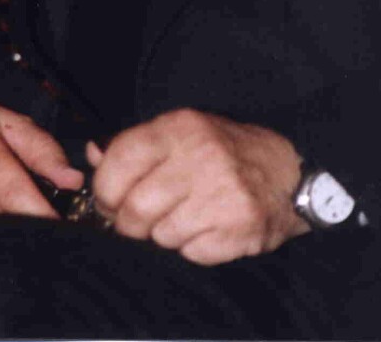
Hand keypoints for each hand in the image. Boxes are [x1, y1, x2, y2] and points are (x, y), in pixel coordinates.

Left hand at [87, 109, 308, 264]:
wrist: (288, 175)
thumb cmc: (225, 153)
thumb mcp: (183, 133)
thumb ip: (137, 145)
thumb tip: (92, 156)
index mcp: (180, 127)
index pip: (120, 161)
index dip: (105, 189)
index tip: (110, 201)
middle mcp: (200, 156)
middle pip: (135, 208)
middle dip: (130, 224)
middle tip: (139, 222)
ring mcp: (221, 192)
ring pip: (160, 235)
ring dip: (164, 235)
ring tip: (183, 218)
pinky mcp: (237, 226)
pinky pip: (190, 253)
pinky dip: (192, 248)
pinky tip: (207, 228)